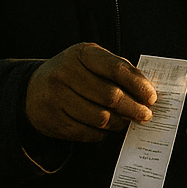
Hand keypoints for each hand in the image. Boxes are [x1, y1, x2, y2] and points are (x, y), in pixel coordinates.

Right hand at [25, 43, 156, 142]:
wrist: (34, 88)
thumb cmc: (75, 73)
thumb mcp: (94, 62)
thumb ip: (120, 72)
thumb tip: (148, 93)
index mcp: (81, 54)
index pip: (117, 69)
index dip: (138, 85)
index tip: (152, 98)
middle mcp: (65, 73)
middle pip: (110, 96)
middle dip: (133, 108)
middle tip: (145, 115)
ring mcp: (55, 97)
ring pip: (99, 117)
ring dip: (119, 123)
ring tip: (126, 121)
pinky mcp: (51, 120)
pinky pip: (86, 132)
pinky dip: (102, 133)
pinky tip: (107, 128)